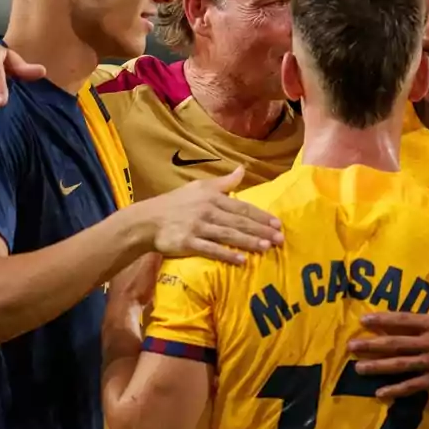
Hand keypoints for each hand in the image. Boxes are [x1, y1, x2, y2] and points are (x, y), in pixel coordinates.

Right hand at [145, 166, 283, 263]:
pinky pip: (211, 250)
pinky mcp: (188, 243)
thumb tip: (243, 169)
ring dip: (249, 241)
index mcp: (212, 197)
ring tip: (267, 247)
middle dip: (261, 230)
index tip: (277, 223)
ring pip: (228, 235)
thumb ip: (224, 182)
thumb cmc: (176, 204)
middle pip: (239, 221)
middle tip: (280, 239)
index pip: (242, 207)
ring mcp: (197, 227)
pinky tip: (241, 260)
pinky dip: (227, 255)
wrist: (147, 221)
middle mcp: (207, 211)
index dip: (261, 216)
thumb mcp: (199, 187)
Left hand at [347, 266, 428, 397]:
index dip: (383, 320)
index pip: (404, 321)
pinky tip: (381, 393)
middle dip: (371, 345)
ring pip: (400, 365)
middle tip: (350, 346)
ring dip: (378, 366)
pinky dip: (397, 390)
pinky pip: (414, 386)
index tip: (364, 320)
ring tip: (358, 368)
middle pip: (395, 344)